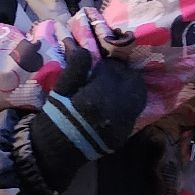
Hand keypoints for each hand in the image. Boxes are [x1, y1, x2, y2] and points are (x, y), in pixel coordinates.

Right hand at [23, 48, 148, 191]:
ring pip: (138, 98)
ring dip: (129, 88)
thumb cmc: (57, 115)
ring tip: (115, 87)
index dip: (109, 65)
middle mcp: (116, 110)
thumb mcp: (61, 89)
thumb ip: (75, 67)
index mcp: (99, 96)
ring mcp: (123, 125)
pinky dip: (127, 104)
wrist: (56, 149)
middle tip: (113, 73)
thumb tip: (79, 45)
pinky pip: (133, 113)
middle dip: (125, 74)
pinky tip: (114, 104)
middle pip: (134, 83)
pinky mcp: (124, 135)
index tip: (102, 64)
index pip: (114, 71)